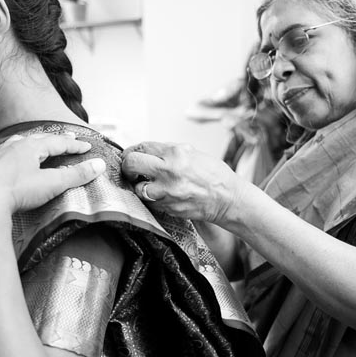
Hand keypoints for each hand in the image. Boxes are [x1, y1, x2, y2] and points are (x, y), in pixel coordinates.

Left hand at [0, 133, 105, 217]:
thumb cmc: (15, 191)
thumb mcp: (51, 184)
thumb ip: (75, 175)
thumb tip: (98, 165)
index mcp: (31, 146)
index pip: (59, 142)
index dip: (74, 145)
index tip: (87, 146)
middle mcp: (14, 146)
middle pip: (39, 139)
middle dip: (56, 140)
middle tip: (68, 138)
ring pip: (20, 144)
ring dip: (35, 144)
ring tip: (41, 145)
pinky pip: (7, 154)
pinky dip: (18, 153)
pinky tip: (15, 160)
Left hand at [120, 141, 245, 223]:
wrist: (227, 198)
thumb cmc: (213, 175)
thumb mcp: (191, 153)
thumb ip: (167, 152)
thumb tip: (145, 152)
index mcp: (175, 153)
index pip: (142, 147)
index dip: (132, 151)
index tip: (131, 155)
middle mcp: (169, 172)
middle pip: (131, 164)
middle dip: (128, 166)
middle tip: (131, 169)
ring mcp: (167, 192)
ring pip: (137, 188)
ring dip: (140, 186)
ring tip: (148, 184)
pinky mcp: (168, 208)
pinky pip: (150, 202)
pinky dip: (152, 198)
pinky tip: (161, 194)